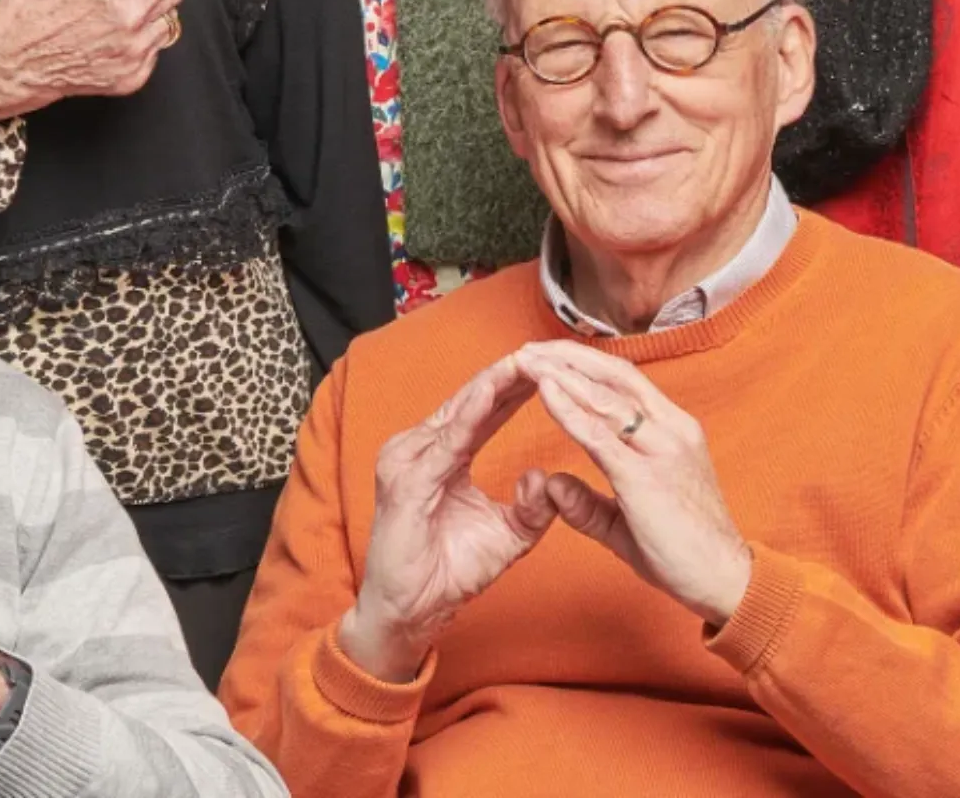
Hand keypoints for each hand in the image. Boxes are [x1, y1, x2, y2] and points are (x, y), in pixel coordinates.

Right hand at [0, 0, 183, 119]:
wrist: (9, 60)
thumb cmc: (33, 4)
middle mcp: (132, 13)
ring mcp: (134, 48)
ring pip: (169, 16)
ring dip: (147, 11)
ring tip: (111, 13)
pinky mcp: (133, 77)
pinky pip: (156, 50)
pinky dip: (139, 44)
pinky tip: (109, 39)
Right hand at [337, 351, 560, 682]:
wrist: (413, 614)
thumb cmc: (452, 572)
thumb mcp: (509, 536)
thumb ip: (532, 507)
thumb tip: (546, 477)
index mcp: (441, 454)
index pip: (484, 410)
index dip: (518, 386)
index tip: (555, 364)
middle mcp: (419, 448)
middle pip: (472, 399)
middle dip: (510, 374)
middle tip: (547, 346)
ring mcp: (407, 461)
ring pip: (459, 411)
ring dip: (494, 384)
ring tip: (528, 358)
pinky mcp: (405, 482)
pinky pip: (445, 441)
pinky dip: (471, 415)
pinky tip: (494, 393)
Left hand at [514, 340, 753, 627]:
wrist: (724, 581)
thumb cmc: (685, 551)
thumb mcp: (628, 521)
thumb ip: (588, 504)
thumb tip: (552, 485)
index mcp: (674, 431)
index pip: (626, 383)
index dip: (587, 365)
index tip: (551, 357)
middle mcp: (672, 430)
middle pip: (615, 376)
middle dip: (569, 356)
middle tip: (530, 347)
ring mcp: (662, 449)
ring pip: (606, 397)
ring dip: (563, 373)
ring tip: (527, 358)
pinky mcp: (645, 477)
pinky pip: (599, 434)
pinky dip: (568, 409)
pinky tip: (544, 391)